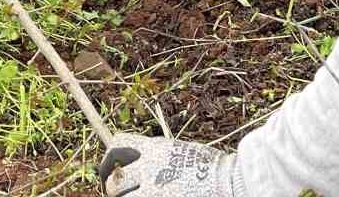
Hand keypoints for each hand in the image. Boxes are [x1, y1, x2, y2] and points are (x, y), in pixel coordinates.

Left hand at [98, 134, 242, 195]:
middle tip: (119, 196)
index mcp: (155, 149)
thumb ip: (159, 157)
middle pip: (115, 182)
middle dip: (115, 192)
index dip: (108, 160)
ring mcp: (154, 191)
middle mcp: (150, 169)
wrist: (230, 181)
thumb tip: (142, 163)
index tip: (110, 172)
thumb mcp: (181, 152)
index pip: (117, 146)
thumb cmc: (213, 168)